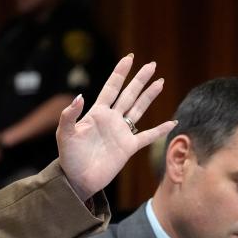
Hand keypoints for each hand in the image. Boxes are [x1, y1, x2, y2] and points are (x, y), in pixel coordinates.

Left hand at [57, 55, 175, 200]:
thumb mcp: (64, 134)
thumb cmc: (69, 157)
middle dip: (140, 79)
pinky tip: (172, 123)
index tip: (129, 58)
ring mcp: (121, 132)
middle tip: (152, 65)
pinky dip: (160, 130)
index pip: (111, 88)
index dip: (120, 73)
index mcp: (96, 113)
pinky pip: (147, 136)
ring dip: (149, 96)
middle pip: (128, 94)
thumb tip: (80, 96)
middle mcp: (111, 119)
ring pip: (138, 109)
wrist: (77, 179)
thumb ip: (69, 115)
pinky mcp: (128, 148)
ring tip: (160, 82)